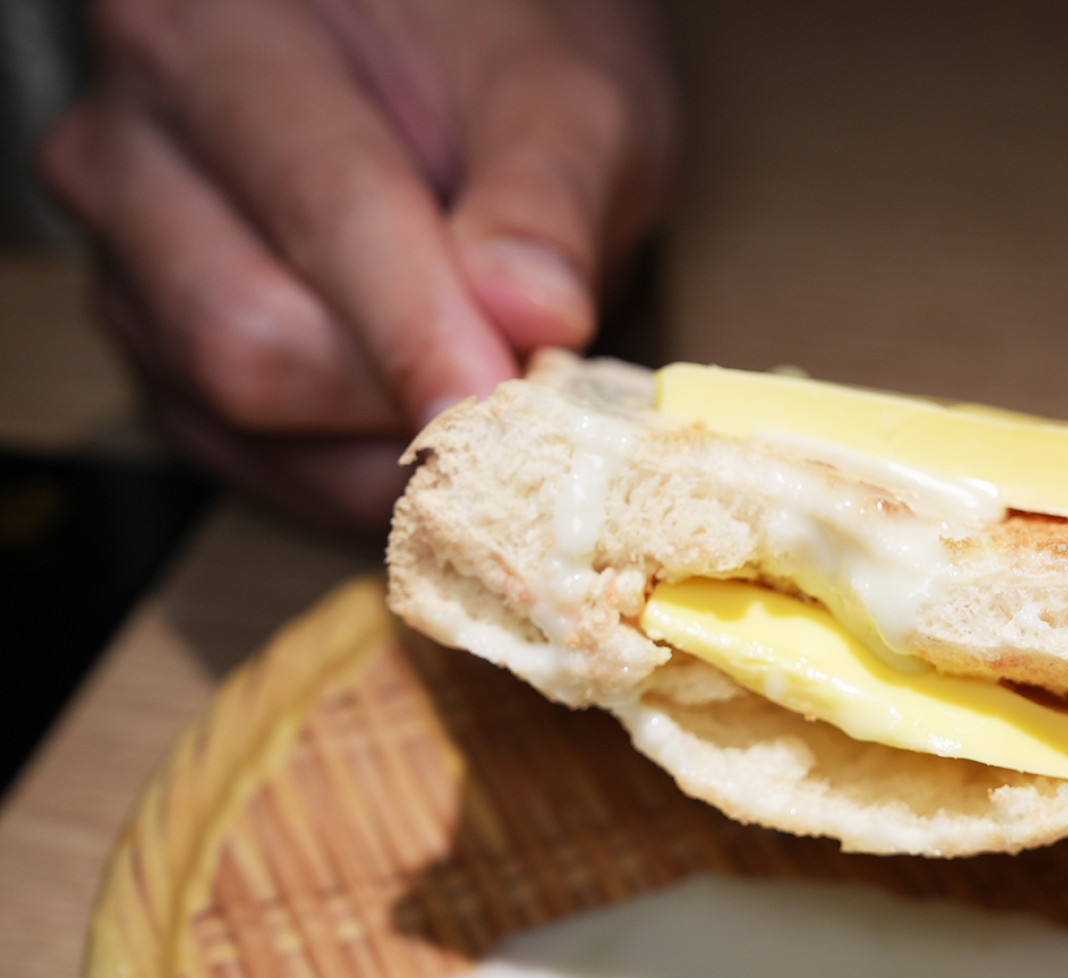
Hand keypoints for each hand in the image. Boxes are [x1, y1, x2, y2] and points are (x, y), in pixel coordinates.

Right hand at [41, 0, 674, 532]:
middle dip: (401, 391)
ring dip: (385, 440)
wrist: (450, 72)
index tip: (500, 400)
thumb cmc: (499, 66)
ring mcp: (130, 263)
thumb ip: (546, 199)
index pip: (317, 206)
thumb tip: (533, 317)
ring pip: (239, 411)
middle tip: (523, 393)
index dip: (416, 326)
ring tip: (485, 388)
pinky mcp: (157, 358)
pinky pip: (246, 462)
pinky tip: (430, 423)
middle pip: (247, 334)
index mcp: (218, 34)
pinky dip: (356, 471)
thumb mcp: (564, 100)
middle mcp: (131, 146)